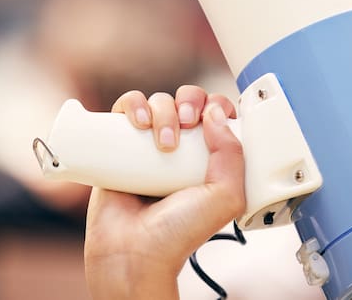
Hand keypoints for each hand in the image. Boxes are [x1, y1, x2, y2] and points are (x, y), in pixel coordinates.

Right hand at [85, 86, 243, 299]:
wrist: (133, 250)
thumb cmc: (177, 233)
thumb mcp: (226, 198)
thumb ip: (233, 155)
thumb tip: (216, 115)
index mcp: (209, 158)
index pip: (218, 114)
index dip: (217, 106)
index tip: (212, 118)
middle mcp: (180, 149)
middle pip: (188, 100)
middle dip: (190, 102)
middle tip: (188, 124)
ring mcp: (149, 145)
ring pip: (159, 101)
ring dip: (163, 109)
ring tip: (162, 141)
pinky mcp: (119, 144)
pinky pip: (125, 107)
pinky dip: (133, 104)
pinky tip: (138, 122)